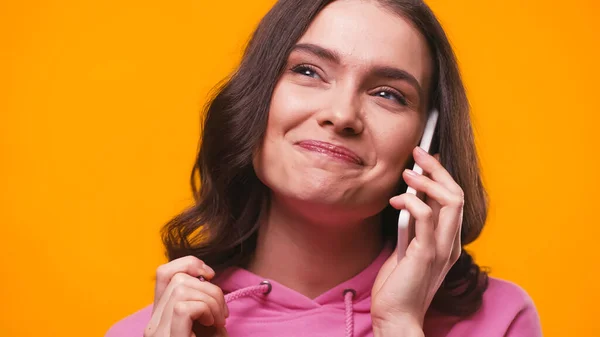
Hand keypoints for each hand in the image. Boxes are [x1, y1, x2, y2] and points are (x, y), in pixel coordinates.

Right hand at [144, 256, 228, 336]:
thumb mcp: (205, 320)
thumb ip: (199, 300)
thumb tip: (205, 275)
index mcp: (160, 316)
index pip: (163, 273)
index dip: (188, 264)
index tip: (209, 275)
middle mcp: (152, 323)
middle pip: (177, 279)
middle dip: (209, 288)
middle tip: (221, 311)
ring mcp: (156, 332)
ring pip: (180, 289)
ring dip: (210, 301)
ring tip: (218, 320)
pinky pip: (183, 308)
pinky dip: (205, 310)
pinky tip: (212, 325)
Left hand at [371, 147, 463, 334]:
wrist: (396, 317)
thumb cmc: (398, 286)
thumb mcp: (407, 249)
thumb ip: (413, 228)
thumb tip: (409, 202)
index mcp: (448, 241)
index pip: (454, 200)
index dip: (442, 175)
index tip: (426, 158)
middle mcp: (451, 243)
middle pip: (457, 194)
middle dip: (438, 169)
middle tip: (418, 152)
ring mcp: (442, 249)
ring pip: (450, 201)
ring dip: (428, 181)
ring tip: (408, 172)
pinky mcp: (426, 254)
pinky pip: (426, 218)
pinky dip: (412, 202)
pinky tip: (396, 200)